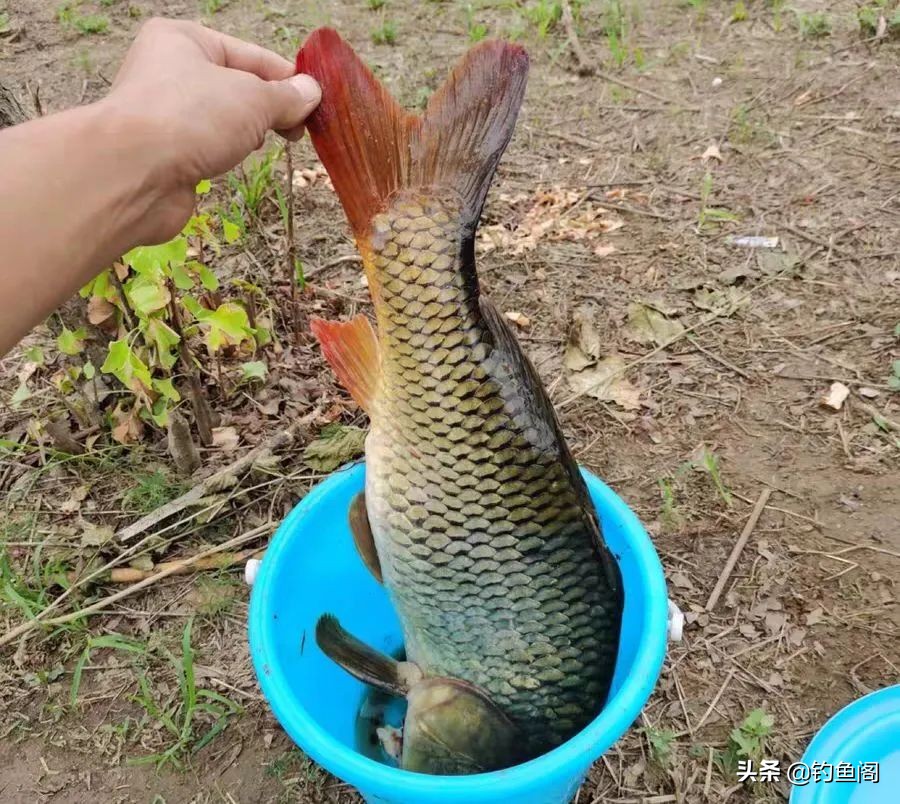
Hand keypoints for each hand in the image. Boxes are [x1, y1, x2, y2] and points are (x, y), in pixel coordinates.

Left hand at [104, 18, 320, 240]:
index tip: (317, 105)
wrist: (133, 174)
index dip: (288, 80)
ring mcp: (166, 113)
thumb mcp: (253, 98)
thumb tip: (312, 93)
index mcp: (185, 40)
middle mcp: (170, 70)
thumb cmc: (191, 118)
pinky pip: (207, 145)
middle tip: (298, 131)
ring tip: (261, 142)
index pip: (252, 55)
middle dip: (269, 109)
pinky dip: (226, 152)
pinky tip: (234, 160)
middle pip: (237, 87)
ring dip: (247, 132)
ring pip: (223, 118)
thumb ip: (286, 97)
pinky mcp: (165, 152)